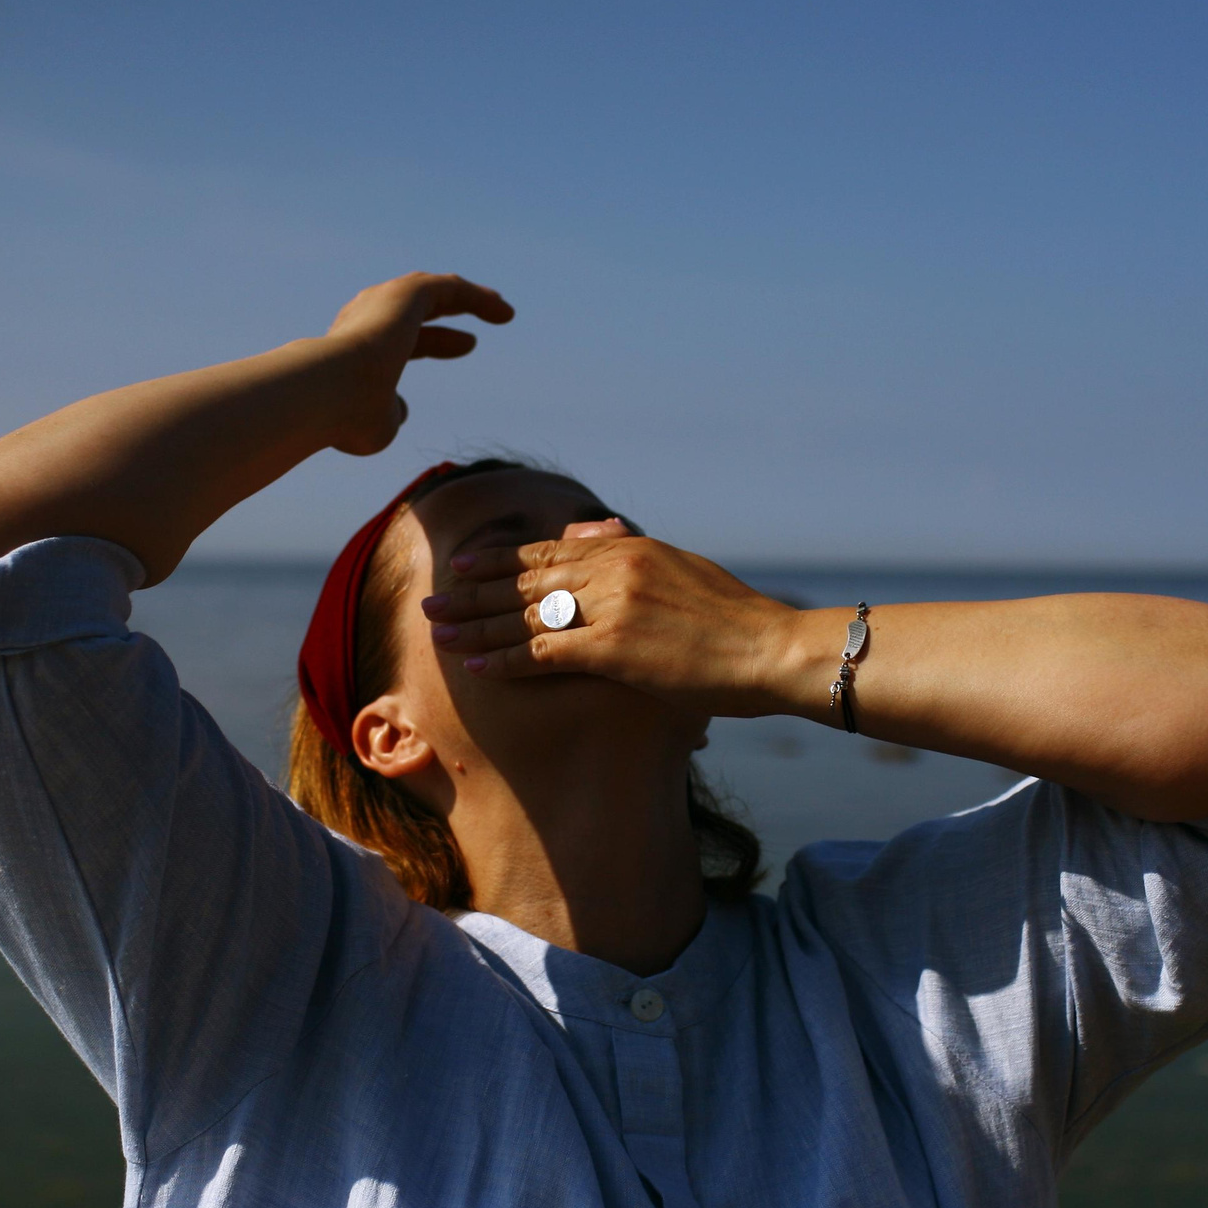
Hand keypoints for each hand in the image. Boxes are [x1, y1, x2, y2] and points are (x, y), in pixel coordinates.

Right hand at [322, 273, 514, 455]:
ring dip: (468, 299)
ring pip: (433, 292)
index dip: (436, 343)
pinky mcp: (406, 293)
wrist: (328, 392)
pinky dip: (477, 297)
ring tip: (500, 310)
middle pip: (415, 312)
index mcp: (354, 347)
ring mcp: (383, 301)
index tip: (467, 346)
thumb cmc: (345, 416)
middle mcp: (364, 318)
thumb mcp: (372, 424)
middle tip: (474, 339)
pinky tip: (504, 313)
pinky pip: (449, 289)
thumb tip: (398, 408)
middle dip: (445, 320)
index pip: (401, 340)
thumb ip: (387, 411)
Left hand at [423, 521, 817, 718]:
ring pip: (525, 614)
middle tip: (433, 599)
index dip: (500, 560)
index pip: (549, 551)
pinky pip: (542, 653)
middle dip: (474, 591)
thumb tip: (613, 540)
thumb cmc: (740, 624)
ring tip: (438, 632)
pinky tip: (475, 666)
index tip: (465, 564)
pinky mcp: (613, 648)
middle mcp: (614, 569)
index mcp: (631, 549)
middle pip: (525, 579)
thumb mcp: (688, 573)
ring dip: (476, 624)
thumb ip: (643, 560)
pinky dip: (504, 660)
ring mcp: (611, 607)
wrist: (773, 650)